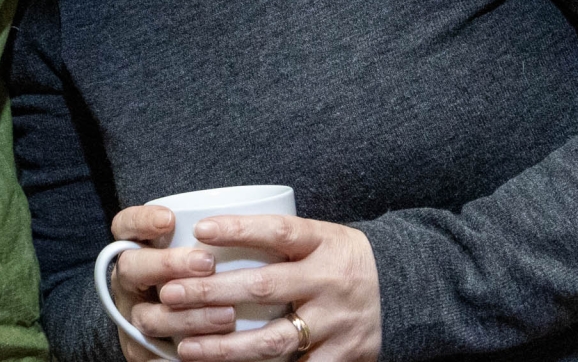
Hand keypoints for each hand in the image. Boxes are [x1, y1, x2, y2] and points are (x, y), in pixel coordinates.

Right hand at [108, 206, 236, 361]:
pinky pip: (155, 356)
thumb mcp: (197, 253)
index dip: (141, 220)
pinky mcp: (141, 352)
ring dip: (188, 315)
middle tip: (206, 263)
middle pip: (130, 267)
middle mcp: (128, 284)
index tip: (169, 218)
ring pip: (148, 317)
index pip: (124, 227)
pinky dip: (185, 353)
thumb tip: (254, 212)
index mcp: (136, 251)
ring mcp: (132, 317)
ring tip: (228, 315)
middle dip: (167, 263)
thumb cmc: (201, 282)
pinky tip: (213, 349)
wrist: (185, 334)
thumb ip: (211, 239)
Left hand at [156, 214, 381, 361]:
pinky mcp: (344, 356)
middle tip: (170, 294)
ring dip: (225, 347)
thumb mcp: (322, 237)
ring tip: (186, 346)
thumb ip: (280, 239)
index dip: (239, 229)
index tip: (199, 230)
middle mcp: (331, 280)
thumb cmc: (343, 260)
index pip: (278, 231)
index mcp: (324, 242)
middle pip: (264, 287)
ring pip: (274, 339)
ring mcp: (337, 322)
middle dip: (211, 292)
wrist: (407, 291)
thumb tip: (208, 232)